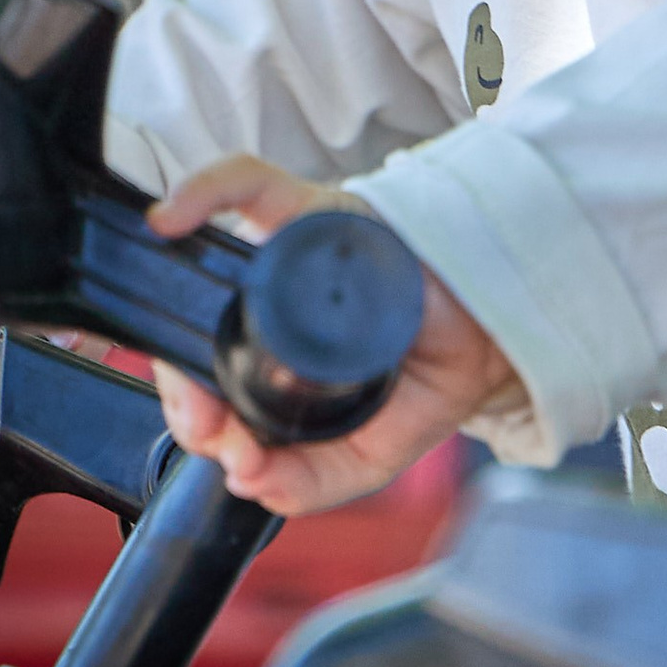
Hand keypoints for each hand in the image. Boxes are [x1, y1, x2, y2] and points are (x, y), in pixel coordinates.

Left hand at [148, 151, 512, 516]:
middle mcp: (268, 304)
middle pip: (195, 336)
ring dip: (186, 339)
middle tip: (211, 427)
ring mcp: (286, 254)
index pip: (208, 384)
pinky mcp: (314, 208)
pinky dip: (199, 193)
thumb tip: (247, 479)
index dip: (198, 417)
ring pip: (207, 280)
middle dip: (186, 392)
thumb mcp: (364, 457)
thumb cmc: (427, 378)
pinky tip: (168, 222)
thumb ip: (306, 481)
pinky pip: (245, 185)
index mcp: (273, 359)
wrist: (498, 331)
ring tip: (202, 391)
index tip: (219, 444)